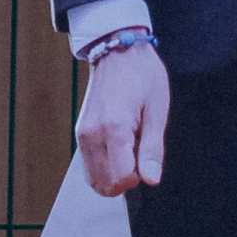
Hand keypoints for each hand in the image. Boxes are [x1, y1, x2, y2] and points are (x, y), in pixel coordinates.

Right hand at [76, 41, 170, 197]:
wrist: (118, 51)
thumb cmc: (142, 75)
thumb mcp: (157, 110)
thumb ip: (152, 148)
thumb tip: (151, 180)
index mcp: (114, 128)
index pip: (122, 178)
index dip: (139, 177)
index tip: (146, 159)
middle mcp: (92, 134)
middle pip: (105, 185)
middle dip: (125, 179)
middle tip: (138, 154)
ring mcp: (83, 135)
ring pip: (94, 180)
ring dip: (113, 174)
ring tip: (128, 148)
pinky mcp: (80, 134)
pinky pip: (89, 167)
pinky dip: (104, 167)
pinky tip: (117, 147)